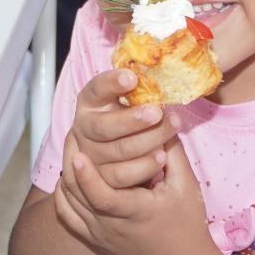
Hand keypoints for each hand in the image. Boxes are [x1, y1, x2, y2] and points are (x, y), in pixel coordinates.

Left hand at [55, 137, 214, 254]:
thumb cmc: (187, 222)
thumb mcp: (185, 186)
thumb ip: (173, 150)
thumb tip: (165, 113)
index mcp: (136, 213)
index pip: (102, 197)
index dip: (88, 176)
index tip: (79, 154)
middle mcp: (112, 227)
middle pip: (78, 196)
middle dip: (71, 164)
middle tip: (72, 135)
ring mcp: (101, 235)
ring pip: (70, 204)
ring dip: (67, 175)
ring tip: (70, 148)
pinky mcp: (96, 240)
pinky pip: (68, 218)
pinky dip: (64, 197)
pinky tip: (68, 177)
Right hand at [70, 69, 179, 185]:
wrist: (108, 152)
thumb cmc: (125, 117)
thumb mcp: (123, 101)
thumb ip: (135, 92)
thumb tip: (161, 76)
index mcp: (90, 101)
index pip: (97, 88)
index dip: (112, 82)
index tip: (133, 78)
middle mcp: (85, 127)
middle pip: (105, 126)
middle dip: (133, 119)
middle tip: (157, 112)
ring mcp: (90, 154)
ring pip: (118, 150)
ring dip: (146, 141)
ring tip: (169, 131)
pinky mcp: (100, 178)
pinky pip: (123, 175)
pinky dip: (144, 166)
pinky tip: (163, 157)